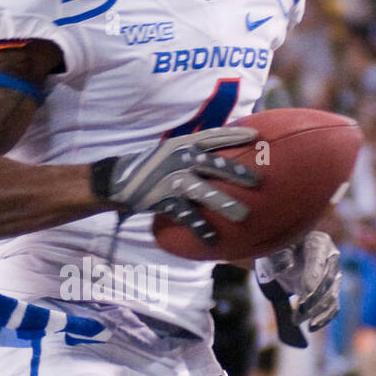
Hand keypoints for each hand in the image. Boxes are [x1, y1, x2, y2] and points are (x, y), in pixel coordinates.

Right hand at [89, 127, 259, 245]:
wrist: (117, 180)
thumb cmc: (149, 167)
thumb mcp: (170, 152)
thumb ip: (191, 152)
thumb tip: (218, 156)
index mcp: (182, 145)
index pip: (212, 137)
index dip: (234, 135)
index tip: (255, 136)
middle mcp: (179, 159)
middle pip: (213, 164)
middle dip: (237, 172)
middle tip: (258, 181)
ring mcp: (171, 180)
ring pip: (203, 191)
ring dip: (224, 203)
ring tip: (243, 215)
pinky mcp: (163, 200)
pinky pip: (186, 215)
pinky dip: (200, 228)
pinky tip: (213, 240)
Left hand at [257, 231, 340, 343]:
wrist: (281, 257)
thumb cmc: (278, 249)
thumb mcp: (275, 248)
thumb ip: (280, 255)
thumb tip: (288, 267)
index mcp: (318, 242)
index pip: (319, 257)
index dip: (314, 274)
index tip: (305, 291)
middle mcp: (330, 258)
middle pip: (328, 279)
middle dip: (314, 297)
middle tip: (300, 310)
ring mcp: (332, 276)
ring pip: (331, 295)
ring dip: (315, 310)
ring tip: (297, 319)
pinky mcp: (330, 292)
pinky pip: (332, 307)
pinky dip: (324, 318)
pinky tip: (312, 327)